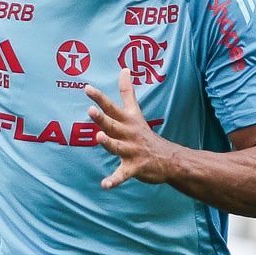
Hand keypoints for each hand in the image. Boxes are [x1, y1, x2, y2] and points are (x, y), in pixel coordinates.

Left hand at [87, 68, 178, 189]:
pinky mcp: (135, 167)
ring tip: (99, 137)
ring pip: (117, 147)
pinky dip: (114, 180)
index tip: (86, 88)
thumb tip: (124, 69)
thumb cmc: (144, 134)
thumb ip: (127, 91)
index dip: (99, 98)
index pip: (111, 107)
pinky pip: (122, 175)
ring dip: (109, 143)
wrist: (168, 158)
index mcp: (127, 121)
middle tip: (91, 110)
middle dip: (102, 118)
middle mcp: (128, 134)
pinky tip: (105, 185)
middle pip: (113, 125)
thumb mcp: (136, 111)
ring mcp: (132, 151)